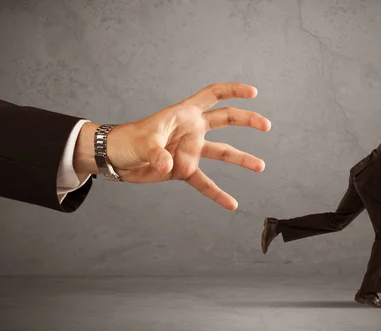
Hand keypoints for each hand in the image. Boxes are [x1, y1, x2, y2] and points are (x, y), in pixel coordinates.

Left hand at [74, 82, 270, 210]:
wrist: (115, 158)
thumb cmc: (127, 140)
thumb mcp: (143, 142)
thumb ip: (157, 152)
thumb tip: (169, 165)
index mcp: (184, 114)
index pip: (213, 95)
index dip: (233, 91)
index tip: (252, 93)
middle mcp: (192, 130)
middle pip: (226, 119)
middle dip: (247, 120)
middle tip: (266, 125)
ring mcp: (190, 150)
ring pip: (223, 151)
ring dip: (242, 158)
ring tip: (260, 166)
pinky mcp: (184, 169)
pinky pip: (205, 183)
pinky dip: (217, 194)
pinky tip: (231, 204)